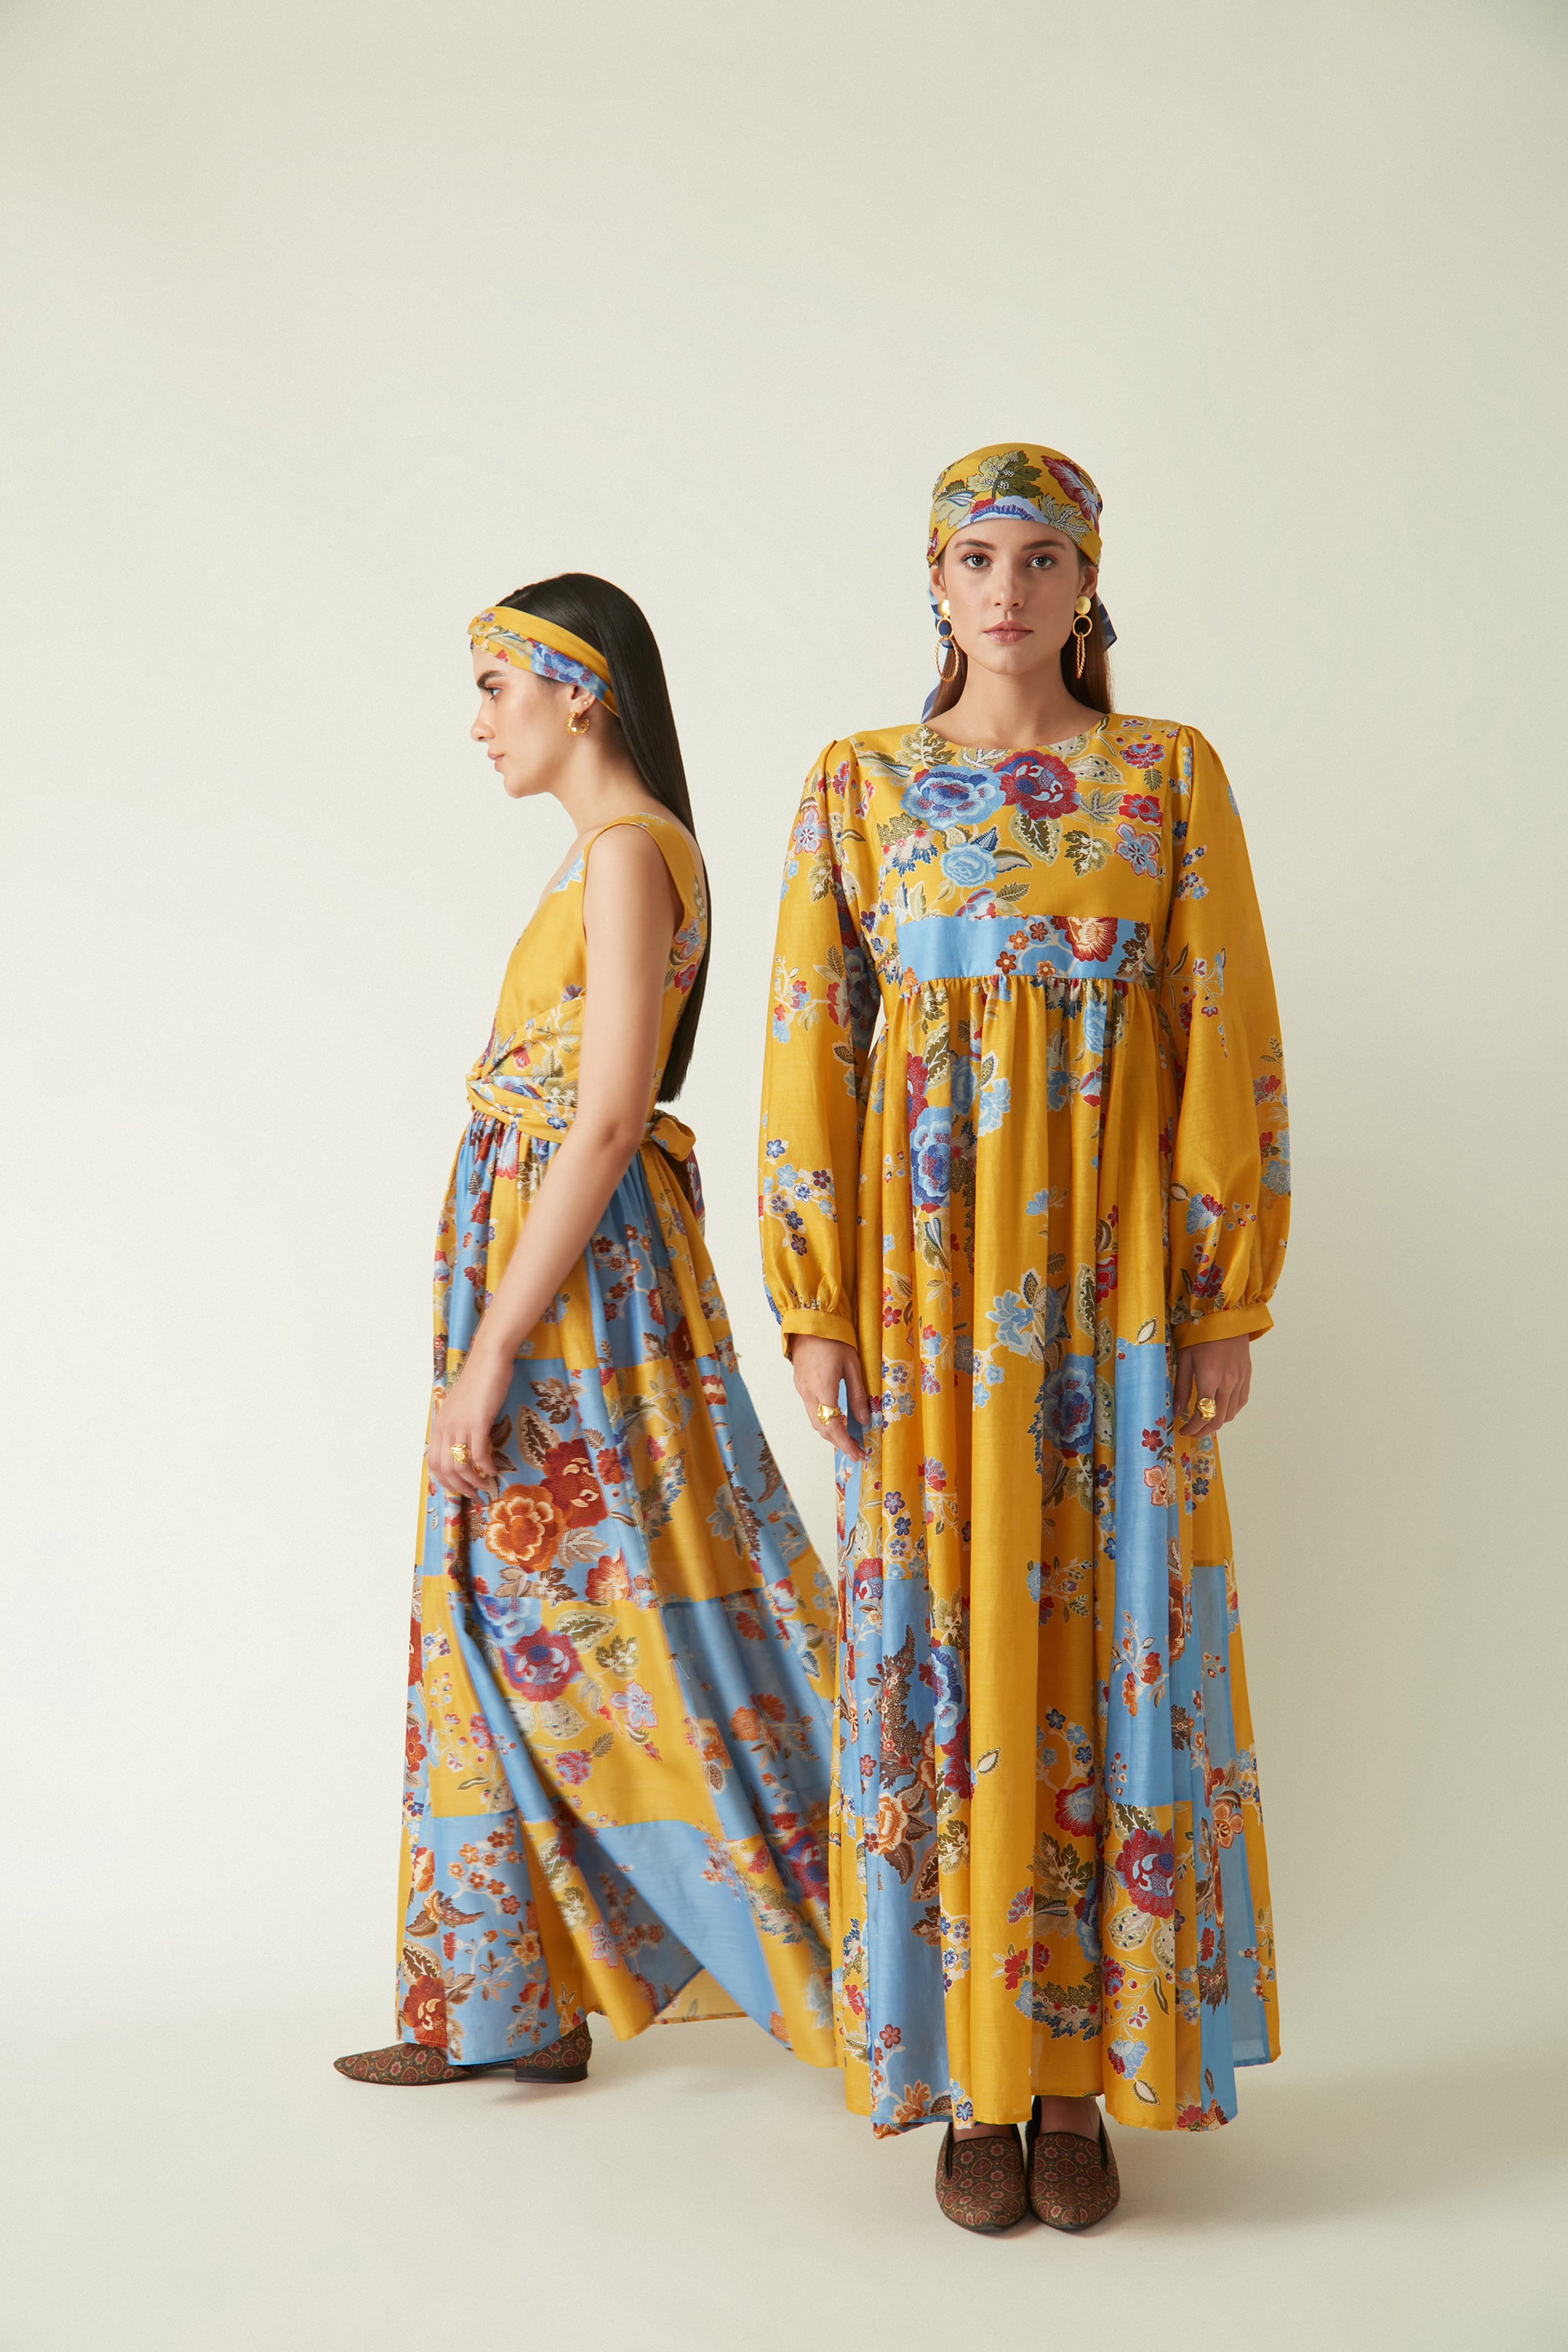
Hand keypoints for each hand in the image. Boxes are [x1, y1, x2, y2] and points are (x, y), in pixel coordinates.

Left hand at [427, 1336, 513, 1500]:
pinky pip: (479, 1453)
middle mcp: (446, 1427)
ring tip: (485, 1486)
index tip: (459, 1489)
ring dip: (473, 1481)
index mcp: (440, 1425)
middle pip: (445, 1469)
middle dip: (459, 1487)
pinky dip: (486, 1466)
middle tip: (473, 1494)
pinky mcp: (478, 1421)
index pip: (434, 1463)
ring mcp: (460, 1425)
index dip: (445, 1481)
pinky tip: (494, 1470)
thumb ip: (460, 1425)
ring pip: (460, 1465)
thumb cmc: (479, 1381)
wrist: (488, 1360)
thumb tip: (466, 1445)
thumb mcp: (463, 1407)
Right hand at [789, 1336, 869, 1462]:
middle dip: (839, 1443)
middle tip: (856, 1451)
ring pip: (814, 1421)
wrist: (810, 1322)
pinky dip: (823, 1421)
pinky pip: (810, 1411)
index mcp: (823, 1388)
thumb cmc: (834, 1340)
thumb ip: (858, 1395)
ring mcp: (801, 1390)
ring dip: (830, 1434)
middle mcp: (808, 1393)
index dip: (846, 1443)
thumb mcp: (853, 1366)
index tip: (858, 1453)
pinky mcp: (799, 1385)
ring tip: (848, 1439)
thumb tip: (865, 1420)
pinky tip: (836, 1421)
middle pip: (822, 1428)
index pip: (833, 1426)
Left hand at [1173, 1335, 1251, 1440]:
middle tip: (1192, 1432)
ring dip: (1217, 1422)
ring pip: (1231, 1413)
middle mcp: (1228, 1382)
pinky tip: (1220, 1409)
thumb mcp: (1184, 1359)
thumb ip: (1181, 1388)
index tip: (1184, 1430)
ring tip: (1204, 1421)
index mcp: (1210, 1378)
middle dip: (1203, 1430)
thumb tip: (1177, 1411)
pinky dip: (1230, 1411)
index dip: (1193, 1428)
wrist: (1225, 1316)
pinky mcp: (1247, 1375)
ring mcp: (1240, 1380)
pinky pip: (1241, 1402)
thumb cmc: (1199, 1334)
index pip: (1203, 1414)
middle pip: (1218, 1419)